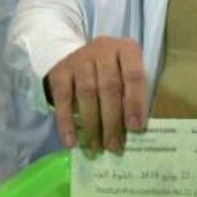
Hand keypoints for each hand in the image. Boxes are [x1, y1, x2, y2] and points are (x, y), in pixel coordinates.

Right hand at [45, 37, 146, 153]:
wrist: (79, 54)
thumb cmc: (113, 70)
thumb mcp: (127, 74)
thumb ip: (132, 95)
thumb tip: (134, 131)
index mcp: (126, 49)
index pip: (133, 75)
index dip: (135, 102)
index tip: (135, 128)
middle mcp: (103, 50)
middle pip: (109, 87)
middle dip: (112, 120)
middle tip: (114, 146)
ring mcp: (80, 59)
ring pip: (87, 93)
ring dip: (92, 124)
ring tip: (96, 146)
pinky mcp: (60, 71)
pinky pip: (63, 99)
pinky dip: (67, 122)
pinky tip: (72, 141)